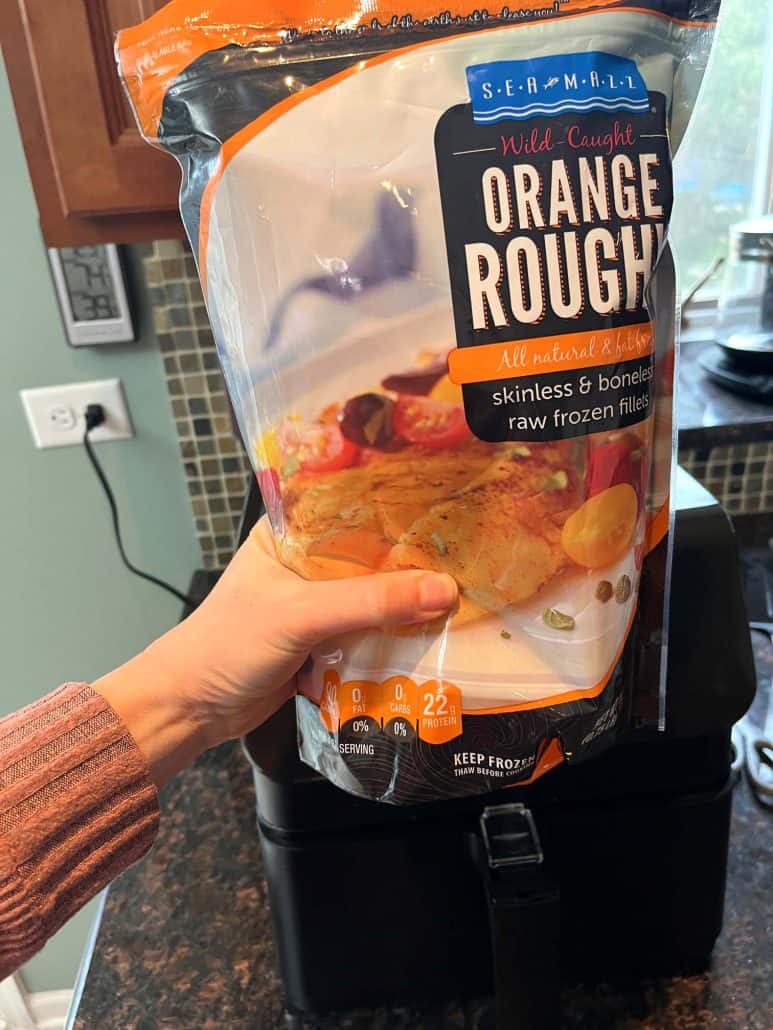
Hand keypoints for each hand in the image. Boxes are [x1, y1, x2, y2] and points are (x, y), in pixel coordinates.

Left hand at [94, 517, 456, 785]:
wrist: (192, 710)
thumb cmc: (227, 645)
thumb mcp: (300, 615)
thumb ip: (369, 602)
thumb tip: (442, 590)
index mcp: (290, 531)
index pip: (354, 507)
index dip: (400, 509)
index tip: (451, 508)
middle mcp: (306, 560)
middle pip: (373, 555)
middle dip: (414, 562)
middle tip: (471, 558)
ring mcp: (316, 602)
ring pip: (375, 596)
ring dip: (408, 603)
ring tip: (465, 593)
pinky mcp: (324, 640)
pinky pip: (370, 632)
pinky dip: (395, 636)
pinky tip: (434, 632)